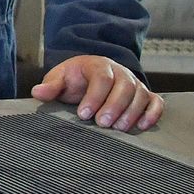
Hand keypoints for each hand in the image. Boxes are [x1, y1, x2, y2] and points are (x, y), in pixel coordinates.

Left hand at [31, 55, 163, 131]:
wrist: (90, 76)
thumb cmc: (74, 80)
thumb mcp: (60, 79)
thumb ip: (51, 86)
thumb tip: (37, 92)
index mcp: (98, 65)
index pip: (102, 77)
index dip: (94, 96)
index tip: (83, 114)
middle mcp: (121, 72)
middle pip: (124, 86)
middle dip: (114, 106)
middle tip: (102, 124)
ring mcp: (135, 84)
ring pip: (140, 95)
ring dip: (131, 113)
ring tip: (118, 128)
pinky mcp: (146, 96)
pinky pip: (155, 102)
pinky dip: (152, 113)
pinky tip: (141, 126)